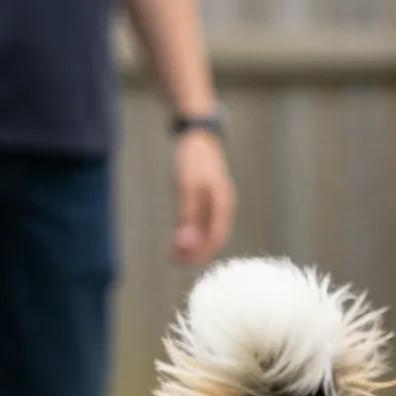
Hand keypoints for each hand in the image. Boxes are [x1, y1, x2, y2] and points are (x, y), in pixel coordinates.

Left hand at [170, 128, 234, 263]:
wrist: (196, 134)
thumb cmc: (192, 159)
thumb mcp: (186, 189)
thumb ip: (187, 218)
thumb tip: (185, 245)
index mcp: (222, 205)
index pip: (215, 237)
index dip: (201, 252)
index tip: (183, 261)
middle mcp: (221, 206)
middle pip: (211, 236)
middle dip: (195, 250)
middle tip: (175, 260)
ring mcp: (214, 201)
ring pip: (205, 229)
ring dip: (191, 242)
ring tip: (173, 252)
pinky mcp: (205, 196)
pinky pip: (200, 220)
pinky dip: (189, 230)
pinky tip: (177, 235)